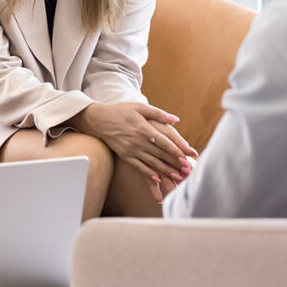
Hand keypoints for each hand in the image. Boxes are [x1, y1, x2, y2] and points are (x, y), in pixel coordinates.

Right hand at [70, 102, 197, 202]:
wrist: (99, 120)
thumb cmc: (121, 111)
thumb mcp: (139, 107)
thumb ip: (158, 114)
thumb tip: (176, 120)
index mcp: (143, 128)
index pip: (163, 141)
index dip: (176, 150)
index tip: (187, 156)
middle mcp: (138, 141)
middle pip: (160, 154)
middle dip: (175, 163)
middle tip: (188, 170)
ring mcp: (131, 150)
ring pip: (152, 162)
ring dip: (165, 171)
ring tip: (178, 177)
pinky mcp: (125, 156)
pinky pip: (139, 166)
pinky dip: (149, 173)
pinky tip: (158, 179)